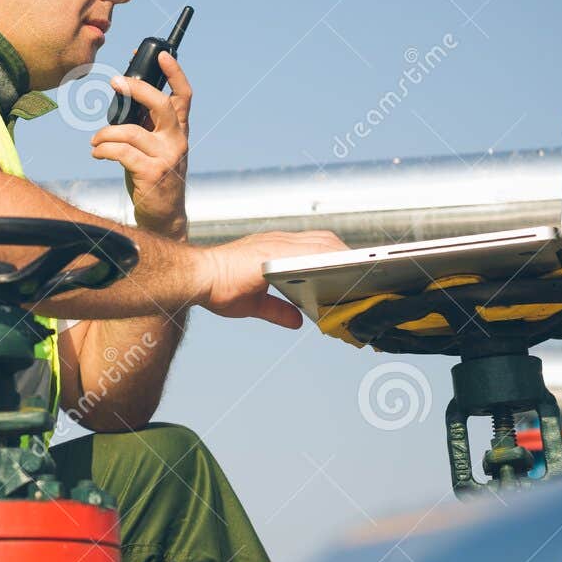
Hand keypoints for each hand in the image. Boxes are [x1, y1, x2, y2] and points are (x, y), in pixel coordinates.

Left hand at [89, 52, 190, 238]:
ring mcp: (167, 157)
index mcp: (179, 130)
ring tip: (95, 141)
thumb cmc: (152, 177)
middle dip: (137, 89)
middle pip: (160, 104)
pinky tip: (97, 153)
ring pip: (131, 132)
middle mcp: (177, 140)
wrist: (163, 217)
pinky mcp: (152, 174)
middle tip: (115, 82)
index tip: (161, 53)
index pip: (183, 95)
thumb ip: (145, 125)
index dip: (175, 72)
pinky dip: (104, 150)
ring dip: (106, 133)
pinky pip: (122, 153)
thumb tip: (121, 98)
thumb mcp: (154, 147)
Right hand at [201, 230, 348, 328]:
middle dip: (346, 255)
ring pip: (323, 243)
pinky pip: (312, 252)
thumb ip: (277, 310)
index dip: (333, 253)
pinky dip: (331, 260)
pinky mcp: (276, 251)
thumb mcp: (254, 304)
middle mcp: (278, 241)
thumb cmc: (217, 287)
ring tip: (360, 274)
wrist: (197, 277)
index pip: (313, 244)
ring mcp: (277, 244)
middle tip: (364, 273)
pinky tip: (343, 272)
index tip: (349, 268)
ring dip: (344, 256)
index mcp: (273, 249)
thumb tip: (296, 321)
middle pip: (324, 241)